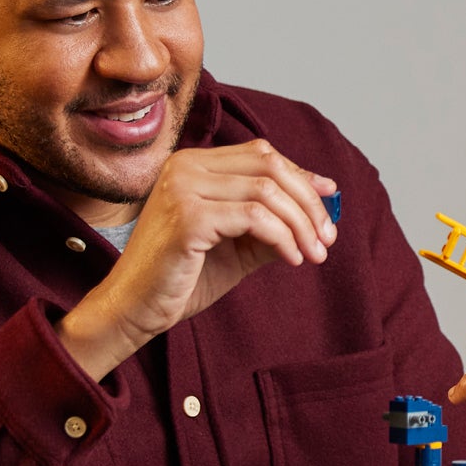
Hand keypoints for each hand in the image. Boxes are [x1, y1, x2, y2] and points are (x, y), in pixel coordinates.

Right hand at [58, 141, 336, 379]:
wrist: (134, 310)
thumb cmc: (182, 278)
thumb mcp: (238, 246)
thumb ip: (273, 225)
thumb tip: (323, 214)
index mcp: (194, 165)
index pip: (262, 155)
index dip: (302, 175)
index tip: (331, 200)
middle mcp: (185, 167)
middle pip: (269, 166)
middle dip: (308, 201)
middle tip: (328, 237)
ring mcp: (183, 188)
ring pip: (267, 192)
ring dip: (301, 224)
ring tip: (315, 254)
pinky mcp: (187, 217)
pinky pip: (255, 218)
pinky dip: (283, 238)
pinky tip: (292, 259)